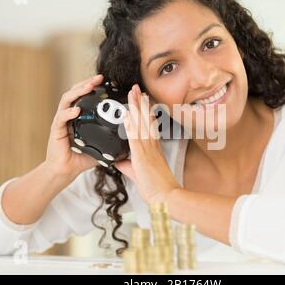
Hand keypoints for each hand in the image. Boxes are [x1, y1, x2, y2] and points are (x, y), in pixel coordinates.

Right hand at [44, 75, 103, 180]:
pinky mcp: (56, 130)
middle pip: (76, 92)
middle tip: (100, 78)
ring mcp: (62, 121)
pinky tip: (77, 110)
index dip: (96, 87)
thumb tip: (132, 135)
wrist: (66, 171)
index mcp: (80, 115)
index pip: (87, 95)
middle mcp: (69, 114)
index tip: (109, 82)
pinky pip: (61, 118)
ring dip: (78, 91)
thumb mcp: (101, 145)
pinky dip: (69, 113)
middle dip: (88, 83)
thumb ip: (113, 138)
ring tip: (89, 87)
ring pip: (67, 99)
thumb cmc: (82, 158)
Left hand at [114, 84, 179, 203]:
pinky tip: (127, 113)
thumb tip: (118, 161)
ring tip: (132, 92)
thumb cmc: (157, 187)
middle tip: (136, 88)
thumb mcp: (138, 173)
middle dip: (140, 103)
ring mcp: (148, 149)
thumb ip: (127, 165)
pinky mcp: (142, 156)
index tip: (141, 99)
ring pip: (141, 123)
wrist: (166, 196)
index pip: (148, 124)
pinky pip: (135, 136)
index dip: (144, 110)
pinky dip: (131, 123)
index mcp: (153, 147)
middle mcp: (151, 145)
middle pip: (145, 119)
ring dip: (136, 107)